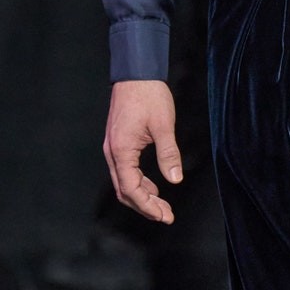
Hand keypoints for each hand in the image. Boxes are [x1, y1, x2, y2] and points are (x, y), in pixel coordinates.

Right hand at [103, 80, 181, 223]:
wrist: (136, 73)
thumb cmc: (149, 95)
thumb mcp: (164, 125)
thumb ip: (169, 154)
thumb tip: (175, 179)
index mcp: (121, 150)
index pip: (131, 189)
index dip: (147, 206)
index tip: (164, 216)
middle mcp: (113, 152)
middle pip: (125, 190)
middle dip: (145, 206)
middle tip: (167, 216)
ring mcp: (114, 148)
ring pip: (124, 182)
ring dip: (143, 196)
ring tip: (163, 206)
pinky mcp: (119, 143)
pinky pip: (126, 170)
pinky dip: (140, 183)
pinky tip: (154, 186)